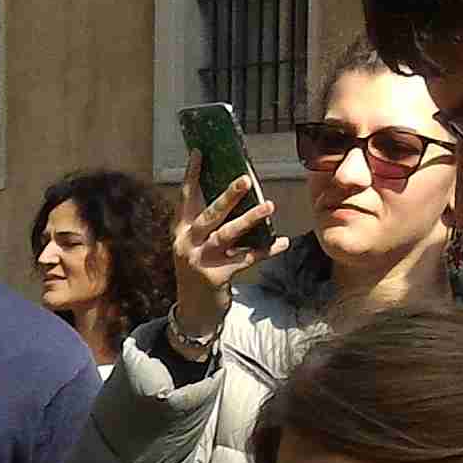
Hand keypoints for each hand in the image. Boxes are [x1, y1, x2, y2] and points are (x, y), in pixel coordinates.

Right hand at [170, 171, 277, 343]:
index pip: (186, 197)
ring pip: (227, 235)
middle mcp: (187, 243)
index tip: (200, 151)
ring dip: (250, 219)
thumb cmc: (200, 269)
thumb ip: (207, 223)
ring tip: (269, 205)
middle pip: (208, 214)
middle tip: (246, 179)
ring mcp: (200, 260)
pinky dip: (266, 250)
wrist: (193, 311)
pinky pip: (246, 259)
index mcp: (181, 230)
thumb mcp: (195, 245)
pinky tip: (282, 242)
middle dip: (227, 196)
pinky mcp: (216, 276)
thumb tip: (232, 192)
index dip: (191, 174)